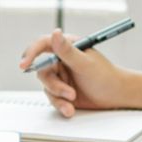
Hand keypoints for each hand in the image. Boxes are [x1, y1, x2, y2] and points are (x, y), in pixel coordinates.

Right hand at [20, 29, 135, 116]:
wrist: (116, 96)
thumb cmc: (106, 76)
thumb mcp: (86, 63)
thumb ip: (67, 51)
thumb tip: (55, 33)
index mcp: (67, 46)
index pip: (43, 44)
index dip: (31, 52)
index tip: (25, 63)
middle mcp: (61, 60)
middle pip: (42, 70)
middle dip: (54, 84)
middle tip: (66, 93)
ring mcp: (61, 76)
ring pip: (47, 87)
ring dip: (59, 96)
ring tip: (73, 100)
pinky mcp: (62, 91)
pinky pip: (53, 98)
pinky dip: (61, 104)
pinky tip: (71, 108)